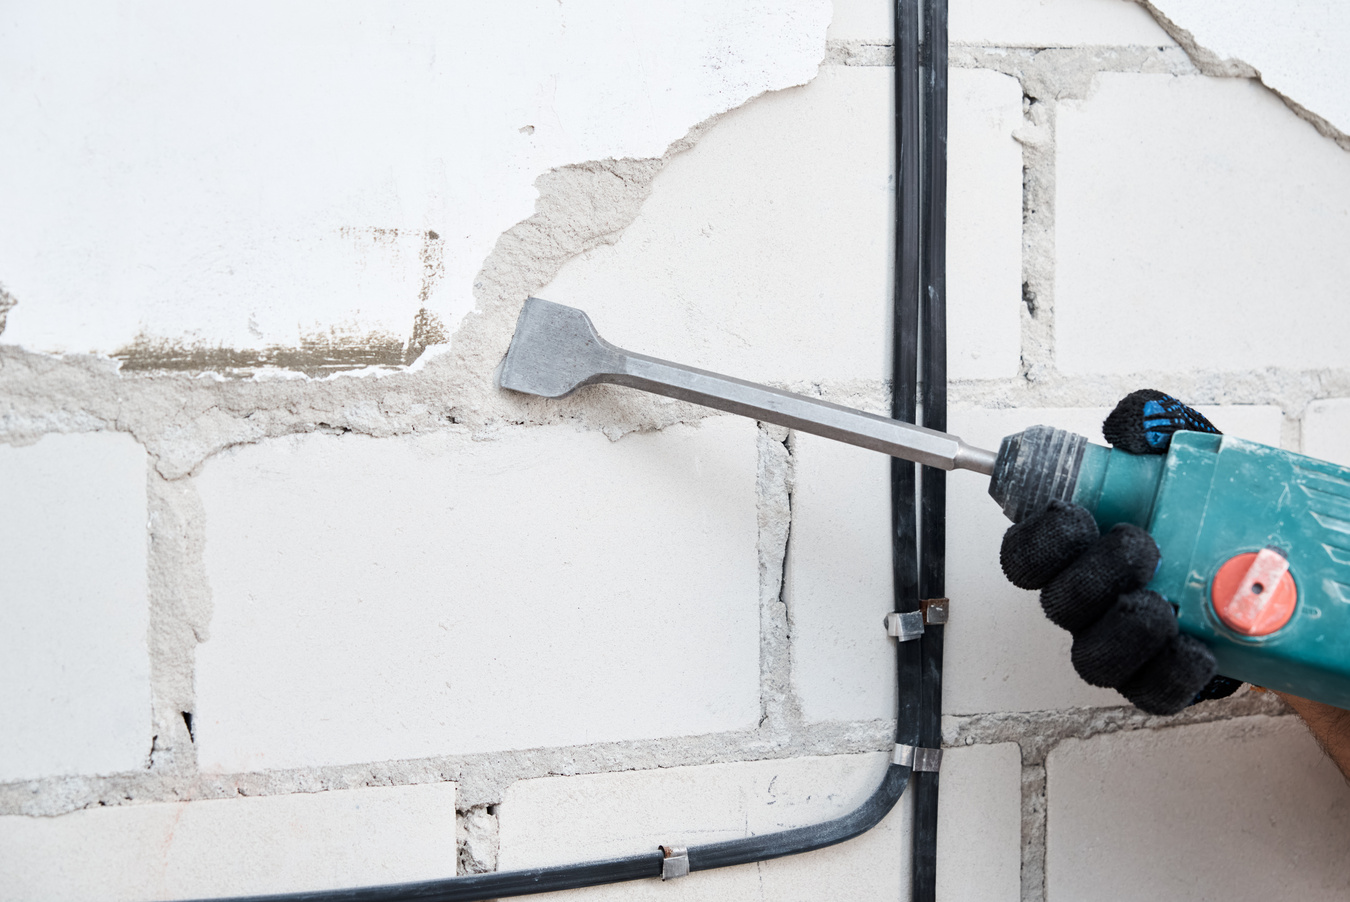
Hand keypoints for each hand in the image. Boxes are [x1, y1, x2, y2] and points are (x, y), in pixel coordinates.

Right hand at [998, 390, 1240, 714]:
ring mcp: (1123, 645)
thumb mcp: (1184, 460)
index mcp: (1080, 551)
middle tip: (1138, 545)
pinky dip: (1171, 673)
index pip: (1025, 552)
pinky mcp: (1161, 679)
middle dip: (1092, 573)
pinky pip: (1151, 691)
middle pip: (1057, 602)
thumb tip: (1128, 423)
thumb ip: (1154, 429)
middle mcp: (1091, 601)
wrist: (1261, 576)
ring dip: (1123, 629)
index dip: (1038, 538)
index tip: (1073, 513)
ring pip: (1094, 657)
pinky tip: (1197, 646)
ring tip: (1162, 606)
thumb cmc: (1207, 520)